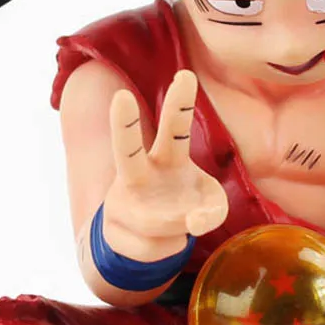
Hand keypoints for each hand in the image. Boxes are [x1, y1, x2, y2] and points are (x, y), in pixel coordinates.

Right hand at [102, 69, 227, 261]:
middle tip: (121, 97)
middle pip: (128, 149)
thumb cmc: (184, 205)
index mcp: (168, 157)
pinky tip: (157, 239)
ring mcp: (120, 200)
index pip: (176, 127)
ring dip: (175, 231)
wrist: (144, 238)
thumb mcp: (211, 203)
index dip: (180, 102)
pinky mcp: (111, 231)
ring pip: (157, 222)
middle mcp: (138, 172)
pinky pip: (154, 248)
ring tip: (174, 224)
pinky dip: (167, 249)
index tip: (186, 75)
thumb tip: (192, 222)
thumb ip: (213, 210)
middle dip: (124, 125)